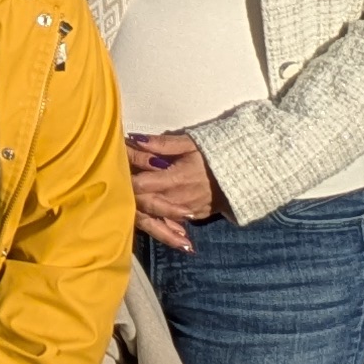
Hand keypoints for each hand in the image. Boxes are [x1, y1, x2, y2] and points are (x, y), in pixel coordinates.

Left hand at [127, 130, 225, 249]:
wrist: (246, 174)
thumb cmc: (214, 155)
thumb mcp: (189, 144)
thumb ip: (162, 144)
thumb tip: (134, 139)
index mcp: (176, 179)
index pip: (140, 185)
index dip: (126, 179)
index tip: (117, 171)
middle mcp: (178, 199)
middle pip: (143, 204)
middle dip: (128, 196)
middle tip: (117, 187)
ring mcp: (186, 211)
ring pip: (155, 217)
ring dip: (141, 211)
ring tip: (126, 205)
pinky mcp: (193, 217)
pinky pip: (170, 224)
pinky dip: (159, 224)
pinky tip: (149, 219)